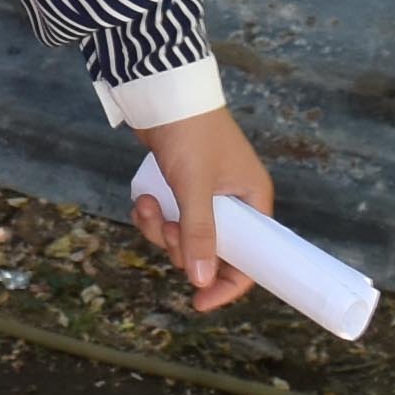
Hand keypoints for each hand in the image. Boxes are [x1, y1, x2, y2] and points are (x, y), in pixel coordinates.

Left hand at [130, 105, 277, 312]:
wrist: (161, 92)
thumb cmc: (190, 134)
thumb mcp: (196, 188)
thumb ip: (199, 234)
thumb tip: (202, 282)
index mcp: (253, 201)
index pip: (251, 259)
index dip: (227, 284)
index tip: (199, 302)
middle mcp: (233, 201)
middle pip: (211, 251)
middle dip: (182, 248)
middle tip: (167, 228)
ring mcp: (205, 195)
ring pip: (182, 237)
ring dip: (160, 230)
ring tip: (148, 206)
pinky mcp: (179, 187)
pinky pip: (167, 219)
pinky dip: (152, 216)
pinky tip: (141, 200)